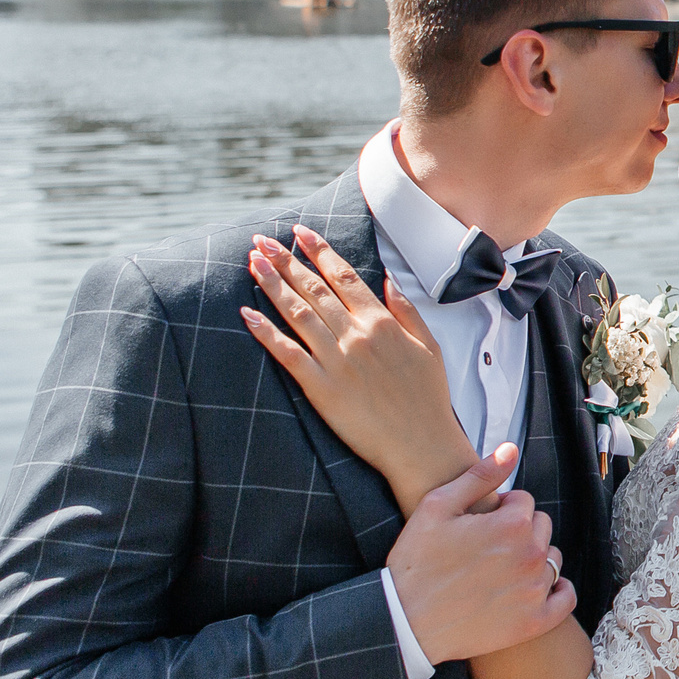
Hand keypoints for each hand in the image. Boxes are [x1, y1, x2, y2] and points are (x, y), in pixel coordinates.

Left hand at [243, 226, 476, 511]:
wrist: (421, 446)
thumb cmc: (429, 400)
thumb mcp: (429, 347)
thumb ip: (407, 311)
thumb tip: (388, 281)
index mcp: (383, 323)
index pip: (344, 277)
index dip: (320, 252)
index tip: (300, 233)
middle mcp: (356, 336)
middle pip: (314, 289)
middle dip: (286, 260)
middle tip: (262, 240)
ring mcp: (336, 361)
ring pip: (297, 313)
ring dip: (272, 285)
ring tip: (253, 262)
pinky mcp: (320, 388)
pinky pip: (287, 354)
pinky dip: (265, 332)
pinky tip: (248, 314)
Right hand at [387, 447, 576, 664]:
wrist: (403, 622)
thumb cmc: (415, 563)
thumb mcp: (437, 507)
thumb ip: (480, 476)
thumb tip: (511, 449)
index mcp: (513, 524)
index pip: (524, 503)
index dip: (500, 510)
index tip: (480, 525)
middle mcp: (532, 555)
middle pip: (541, 528)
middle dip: (520, 532)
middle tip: (488, 549)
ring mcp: (536, 590)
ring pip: (551, 560)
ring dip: (534, 560)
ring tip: (500, 571)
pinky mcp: (535, 621)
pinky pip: (565, 599)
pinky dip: (556, 591)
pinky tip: (536, 590)